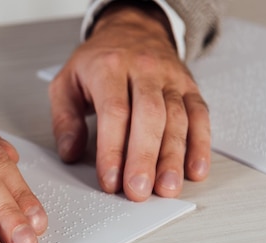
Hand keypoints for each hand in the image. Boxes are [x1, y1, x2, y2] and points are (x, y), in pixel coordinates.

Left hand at [49, 2, 210, 200]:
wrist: (132, 29)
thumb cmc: (97, 62)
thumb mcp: (66, 83)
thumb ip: (64, 119)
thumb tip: (70, 153)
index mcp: (109, 68)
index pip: (114, 113)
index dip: (113, 151)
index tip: (110, 180)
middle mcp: (144, 70)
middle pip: (149, 117)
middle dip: (144, 158)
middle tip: (138, 191)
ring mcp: (171, 79)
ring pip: (177, 119)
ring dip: (173, 158)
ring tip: (167, 189)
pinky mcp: (190, 88)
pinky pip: (199, 116)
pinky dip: (200, 146)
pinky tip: (195, 170)